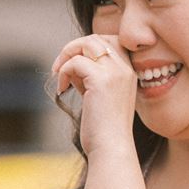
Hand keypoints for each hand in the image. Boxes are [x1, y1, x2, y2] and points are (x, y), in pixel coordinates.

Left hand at [51, 34, 136, 157]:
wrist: (111, 149)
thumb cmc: (103, 130)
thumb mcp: (98, 96)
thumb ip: (89, 77)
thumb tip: (71, 62)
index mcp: (129, 72)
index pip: (110, 41)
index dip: (88, 47)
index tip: (73, 66)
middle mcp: (125, 69)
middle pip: (96, 38)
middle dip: (74, 48)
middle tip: (60, 68)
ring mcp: (115, 73)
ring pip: (86, 44)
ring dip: (66, 56)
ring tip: (59, 75)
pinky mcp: (101, 80)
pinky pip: (75, 62)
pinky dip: (63, 72)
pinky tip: (62, 89)